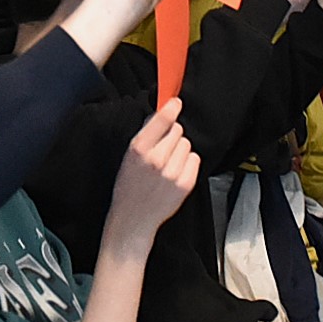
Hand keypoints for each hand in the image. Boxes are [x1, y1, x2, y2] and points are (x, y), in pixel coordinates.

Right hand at [101, 99, 199, 247]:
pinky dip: (187, 163)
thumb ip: (145, 135)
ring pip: (187, 144)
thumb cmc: (128, 188)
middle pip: (178, 130)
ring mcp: (173, 173)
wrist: (133, 219)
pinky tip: (175, 172)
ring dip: (180, 150)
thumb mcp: (128, 156)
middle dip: (172, 136)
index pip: (162, 120)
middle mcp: (157, 160)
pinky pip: (194, 159)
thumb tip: (162, 114)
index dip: (171, 108)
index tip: (176, 102)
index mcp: (139, 149)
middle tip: (162, 149)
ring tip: (167, 164)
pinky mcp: (185, 184)